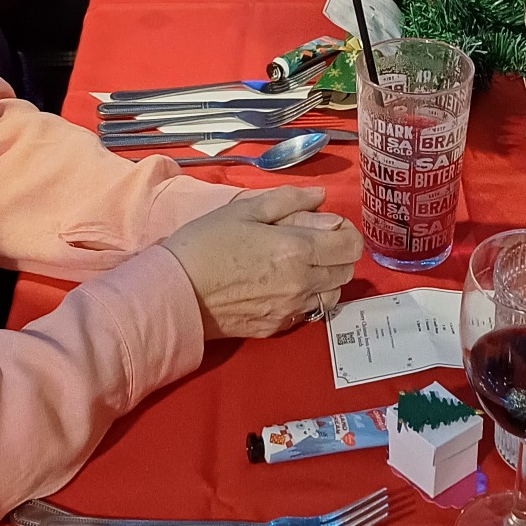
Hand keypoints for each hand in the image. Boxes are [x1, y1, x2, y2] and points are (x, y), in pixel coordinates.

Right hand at [162, 188, 363, 338]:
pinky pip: (307, 311)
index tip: (327, 224)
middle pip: (347, 271)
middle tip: (311, 240)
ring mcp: (290, 309)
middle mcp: (301, 284)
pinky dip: (305, 297)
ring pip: (332, 294)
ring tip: (297, 264)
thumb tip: (320, 198)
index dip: (345, 230)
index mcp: (297, 250)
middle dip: (337, 253)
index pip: (351, 245)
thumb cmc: (206, 243)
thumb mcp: (245, 209)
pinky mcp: (276, 327)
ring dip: (325, 277)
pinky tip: (280, 284)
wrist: (175, 292)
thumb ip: (289, 200)